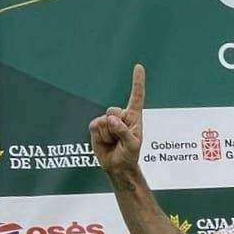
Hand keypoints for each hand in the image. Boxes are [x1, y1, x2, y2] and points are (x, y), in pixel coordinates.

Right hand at [90, 64, 144, 184]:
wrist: (117, 166)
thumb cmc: (129, 155)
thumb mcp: (132, 145)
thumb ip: (123, 131)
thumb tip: (111, 119)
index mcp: (134, 117)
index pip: (136, 96)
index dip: (137, 81)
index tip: (138, 66)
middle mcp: (121, 116)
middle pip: (113, 111)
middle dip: (115, 127)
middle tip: (120, 140)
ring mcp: (108, 121)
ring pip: (104, 121)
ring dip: (108, 135)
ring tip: (113, 142)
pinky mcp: (97, 126)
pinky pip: (95, 126)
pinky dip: (100, 136)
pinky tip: (105, 142)